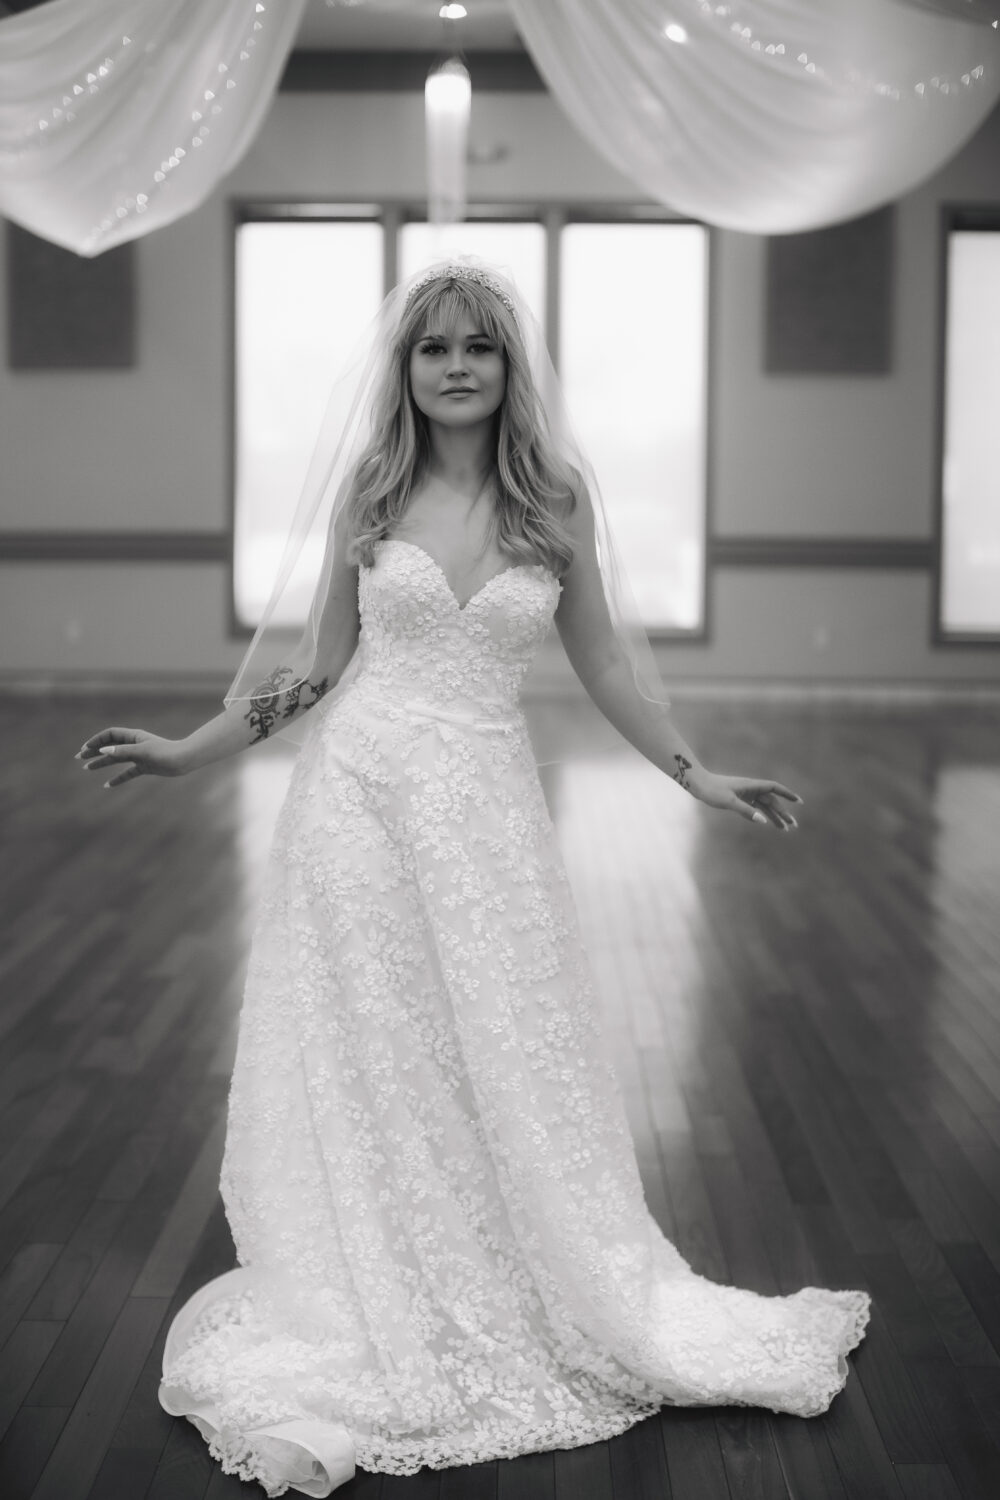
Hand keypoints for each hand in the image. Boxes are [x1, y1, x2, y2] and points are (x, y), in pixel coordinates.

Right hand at [75, 727, 189, 787]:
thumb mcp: (142, 752)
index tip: (85, 749)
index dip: (96, 741)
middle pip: (110, 746)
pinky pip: (128, 772)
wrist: (184, 761)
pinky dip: (118, 778)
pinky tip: (108, 785)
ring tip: (87, 768)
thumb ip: (122, 751)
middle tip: (79, 757)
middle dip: (94, 751)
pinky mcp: (145, 767)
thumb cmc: (165, 753)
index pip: (110, 735)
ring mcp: (139, 756)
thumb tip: (103, 751)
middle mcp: (135, 744)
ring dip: (102, 763)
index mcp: (133, 736)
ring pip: (116, 759)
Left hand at [687, 768, 801, 830]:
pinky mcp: (740, 799)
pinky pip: (755, 808)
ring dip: (775, 817)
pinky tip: (769, 824)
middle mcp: (751, 789)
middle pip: (772, 801)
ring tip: (785, 829)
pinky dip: (763, 816)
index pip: (774, 788)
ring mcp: (746, 794)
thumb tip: (763, 821)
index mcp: (751, 785)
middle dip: (784, 813)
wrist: (699, 785)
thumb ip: (746, 812)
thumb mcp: (729, 802)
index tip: (799, 801)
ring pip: (765, 806)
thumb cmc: (712, 791)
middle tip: (794, 826)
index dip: (788, 794)